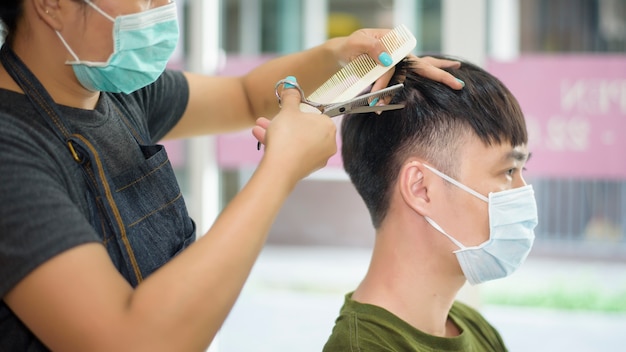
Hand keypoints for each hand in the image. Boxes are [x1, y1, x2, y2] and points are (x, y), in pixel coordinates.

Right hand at [253, 77, 336, 182]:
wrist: (280, 168)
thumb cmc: (287, 136)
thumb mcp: (288, 110)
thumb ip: (291, 96)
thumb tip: (292, 86)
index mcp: (328, 126)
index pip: (313, 114)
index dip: (296, 112)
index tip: (284, 112)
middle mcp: (328, 143)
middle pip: (303, 128)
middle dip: (282, 123)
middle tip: (267, 119)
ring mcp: (319, 158)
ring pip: (296, 141)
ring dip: (277, 133)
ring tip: (259, 129)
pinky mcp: (307, 169)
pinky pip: (294, 153)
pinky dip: (281, 146)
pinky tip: (263, 141)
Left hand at [332, 29, 464, 93]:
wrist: (342, 54)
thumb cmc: (350, 46)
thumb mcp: (358, 42)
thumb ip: (373, 47)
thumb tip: (388, 59)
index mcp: (396, 42)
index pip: (400, 62)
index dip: (386, 79)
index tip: (374, 93)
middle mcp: (401, 54)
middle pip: (425, 65)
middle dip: (441, 76)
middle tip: (459, 84)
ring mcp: (398, 65)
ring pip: (404, 82)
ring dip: (390, 96)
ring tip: (376, 105)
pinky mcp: (392, 75)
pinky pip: (396, 87)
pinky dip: (387, 97)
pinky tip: (380, 105)